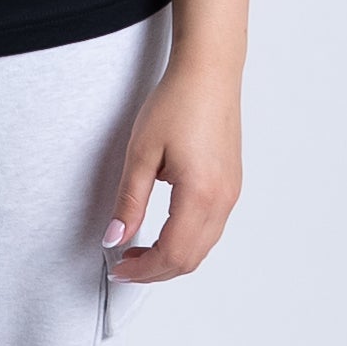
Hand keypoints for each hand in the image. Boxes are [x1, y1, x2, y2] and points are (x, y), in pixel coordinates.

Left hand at [104, 57, 241, 281]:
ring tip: (139, 250)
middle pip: (190, 259)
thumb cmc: (177, 103)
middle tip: (124, 265)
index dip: (143, 269)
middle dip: (156, 271)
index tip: (118, 268)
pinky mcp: (231, 185)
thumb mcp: (141, 153)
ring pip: (203, 248)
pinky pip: (211, 230)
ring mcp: (231, 194)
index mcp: (201, 195)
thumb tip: (115, 237)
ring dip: (171, 258)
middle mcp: (223, 200)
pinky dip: (186, 242)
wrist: (209, 73)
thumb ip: (129, 202)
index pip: (172, 254)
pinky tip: (163, 231)